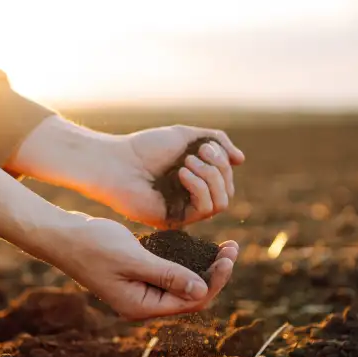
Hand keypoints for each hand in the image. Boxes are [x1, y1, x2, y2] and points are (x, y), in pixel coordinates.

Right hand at [0, 158, 237, 320]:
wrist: (60, 235)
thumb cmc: (92, 245)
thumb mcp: (133, 258)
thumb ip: (168, 275)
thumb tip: (203, 290)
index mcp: (141, 305)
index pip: (191, 301)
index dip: (215, 281)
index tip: (229, 256)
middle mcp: (143, 302)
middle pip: (190, 295)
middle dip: (214, 273)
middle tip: (232, 247)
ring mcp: (139, 289)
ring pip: (181, 282)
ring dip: (202, 266)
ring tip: (223, 246)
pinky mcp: (136, 274)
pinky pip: (168, 271)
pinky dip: (185, 260)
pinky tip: (197, 245)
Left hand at [7, 117, 244, 228]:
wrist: (116, 162)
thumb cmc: (145, 148)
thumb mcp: (187, 136)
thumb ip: (216, 142)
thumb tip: (241, 160)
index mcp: (195, 179)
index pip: (226, 178)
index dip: (223, 161)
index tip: (205, 145)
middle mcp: (191, 197)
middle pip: (227, 191)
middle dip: (219, 168)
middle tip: (198, 152)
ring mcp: (183, 210)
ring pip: (221, 202)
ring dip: (210, 177)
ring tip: (187, 162)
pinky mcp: (174, 220)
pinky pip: (204, 210)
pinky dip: (199, 188)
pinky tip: (182, 173)